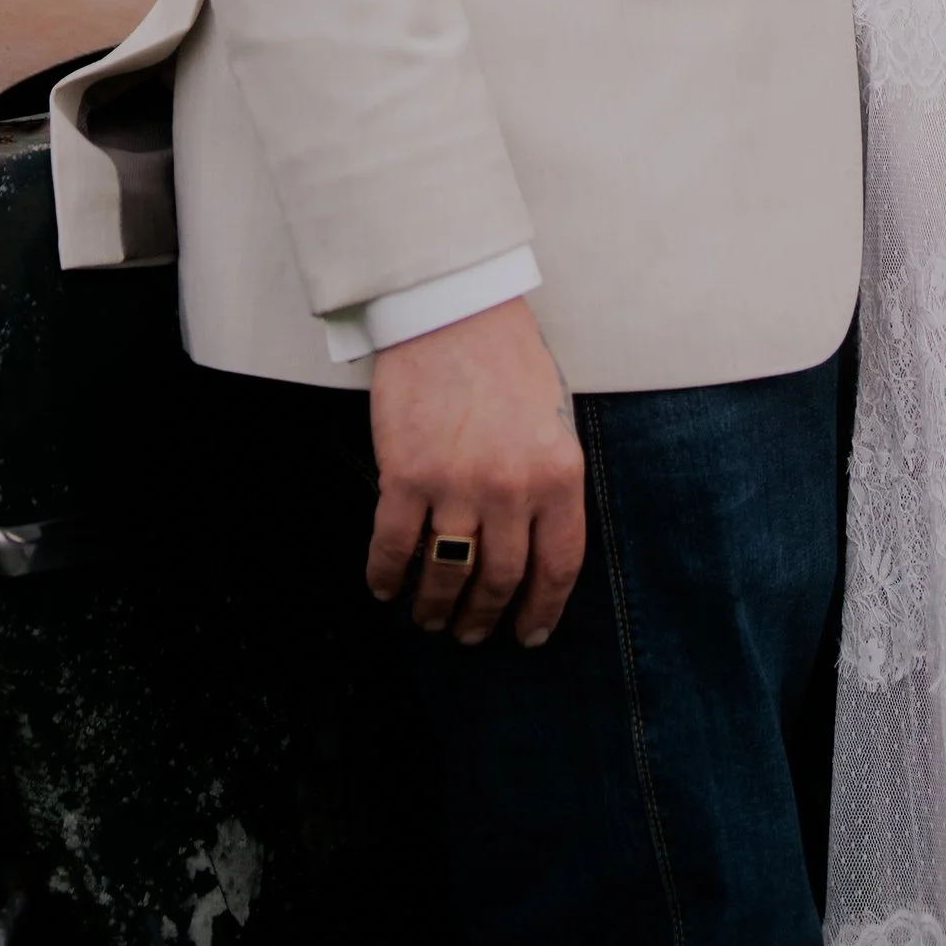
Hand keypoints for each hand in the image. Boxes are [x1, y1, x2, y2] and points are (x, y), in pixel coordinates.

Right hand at [365, 296, 585, 645]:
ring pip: (446, 573)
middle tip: (472, 633)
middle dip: (484, 617)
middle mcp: (512, 489)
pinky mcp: (406, 475)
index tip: (529, 634)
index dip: (541, 610)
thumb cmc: (507, 360)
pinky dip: (387, 575)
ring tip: (430, 618)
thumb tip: (535, 545)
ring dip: (436, 606)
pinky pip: (394, 547)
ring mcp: (457, 485)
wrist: (454, 311)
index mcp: (559, 475)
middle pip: (498, 579)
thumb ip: (549, 482)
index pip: (556, 567)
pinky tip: (386, 587)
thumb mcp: (554, 421)